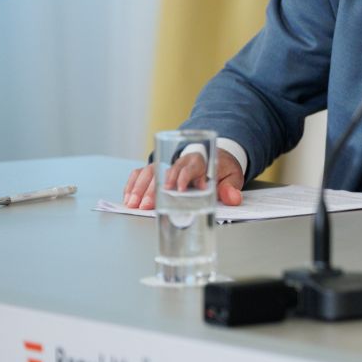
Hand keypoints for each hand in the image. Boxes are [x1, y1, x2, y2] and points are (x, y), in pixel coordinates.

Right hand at [122, 151, 245, 209]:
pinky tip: (128, 198)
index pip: (191, 166)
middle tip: (147, 204)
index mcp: (200, 161)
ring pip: (149, 172)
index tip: (178, 190)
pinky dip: (132, 184)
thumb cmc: (222, 170)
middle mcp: (180, 161)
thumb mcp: (232, 177)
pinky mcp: (157, 169)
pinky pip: (140, 174)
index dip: (184, 177)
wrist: (215, 157)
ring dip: (139, 188)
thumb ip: (231, 188)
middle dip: (154, 188)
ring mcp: (166, 164)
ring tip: (132, 204)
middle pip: (164, 171)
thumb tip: (233, 198)